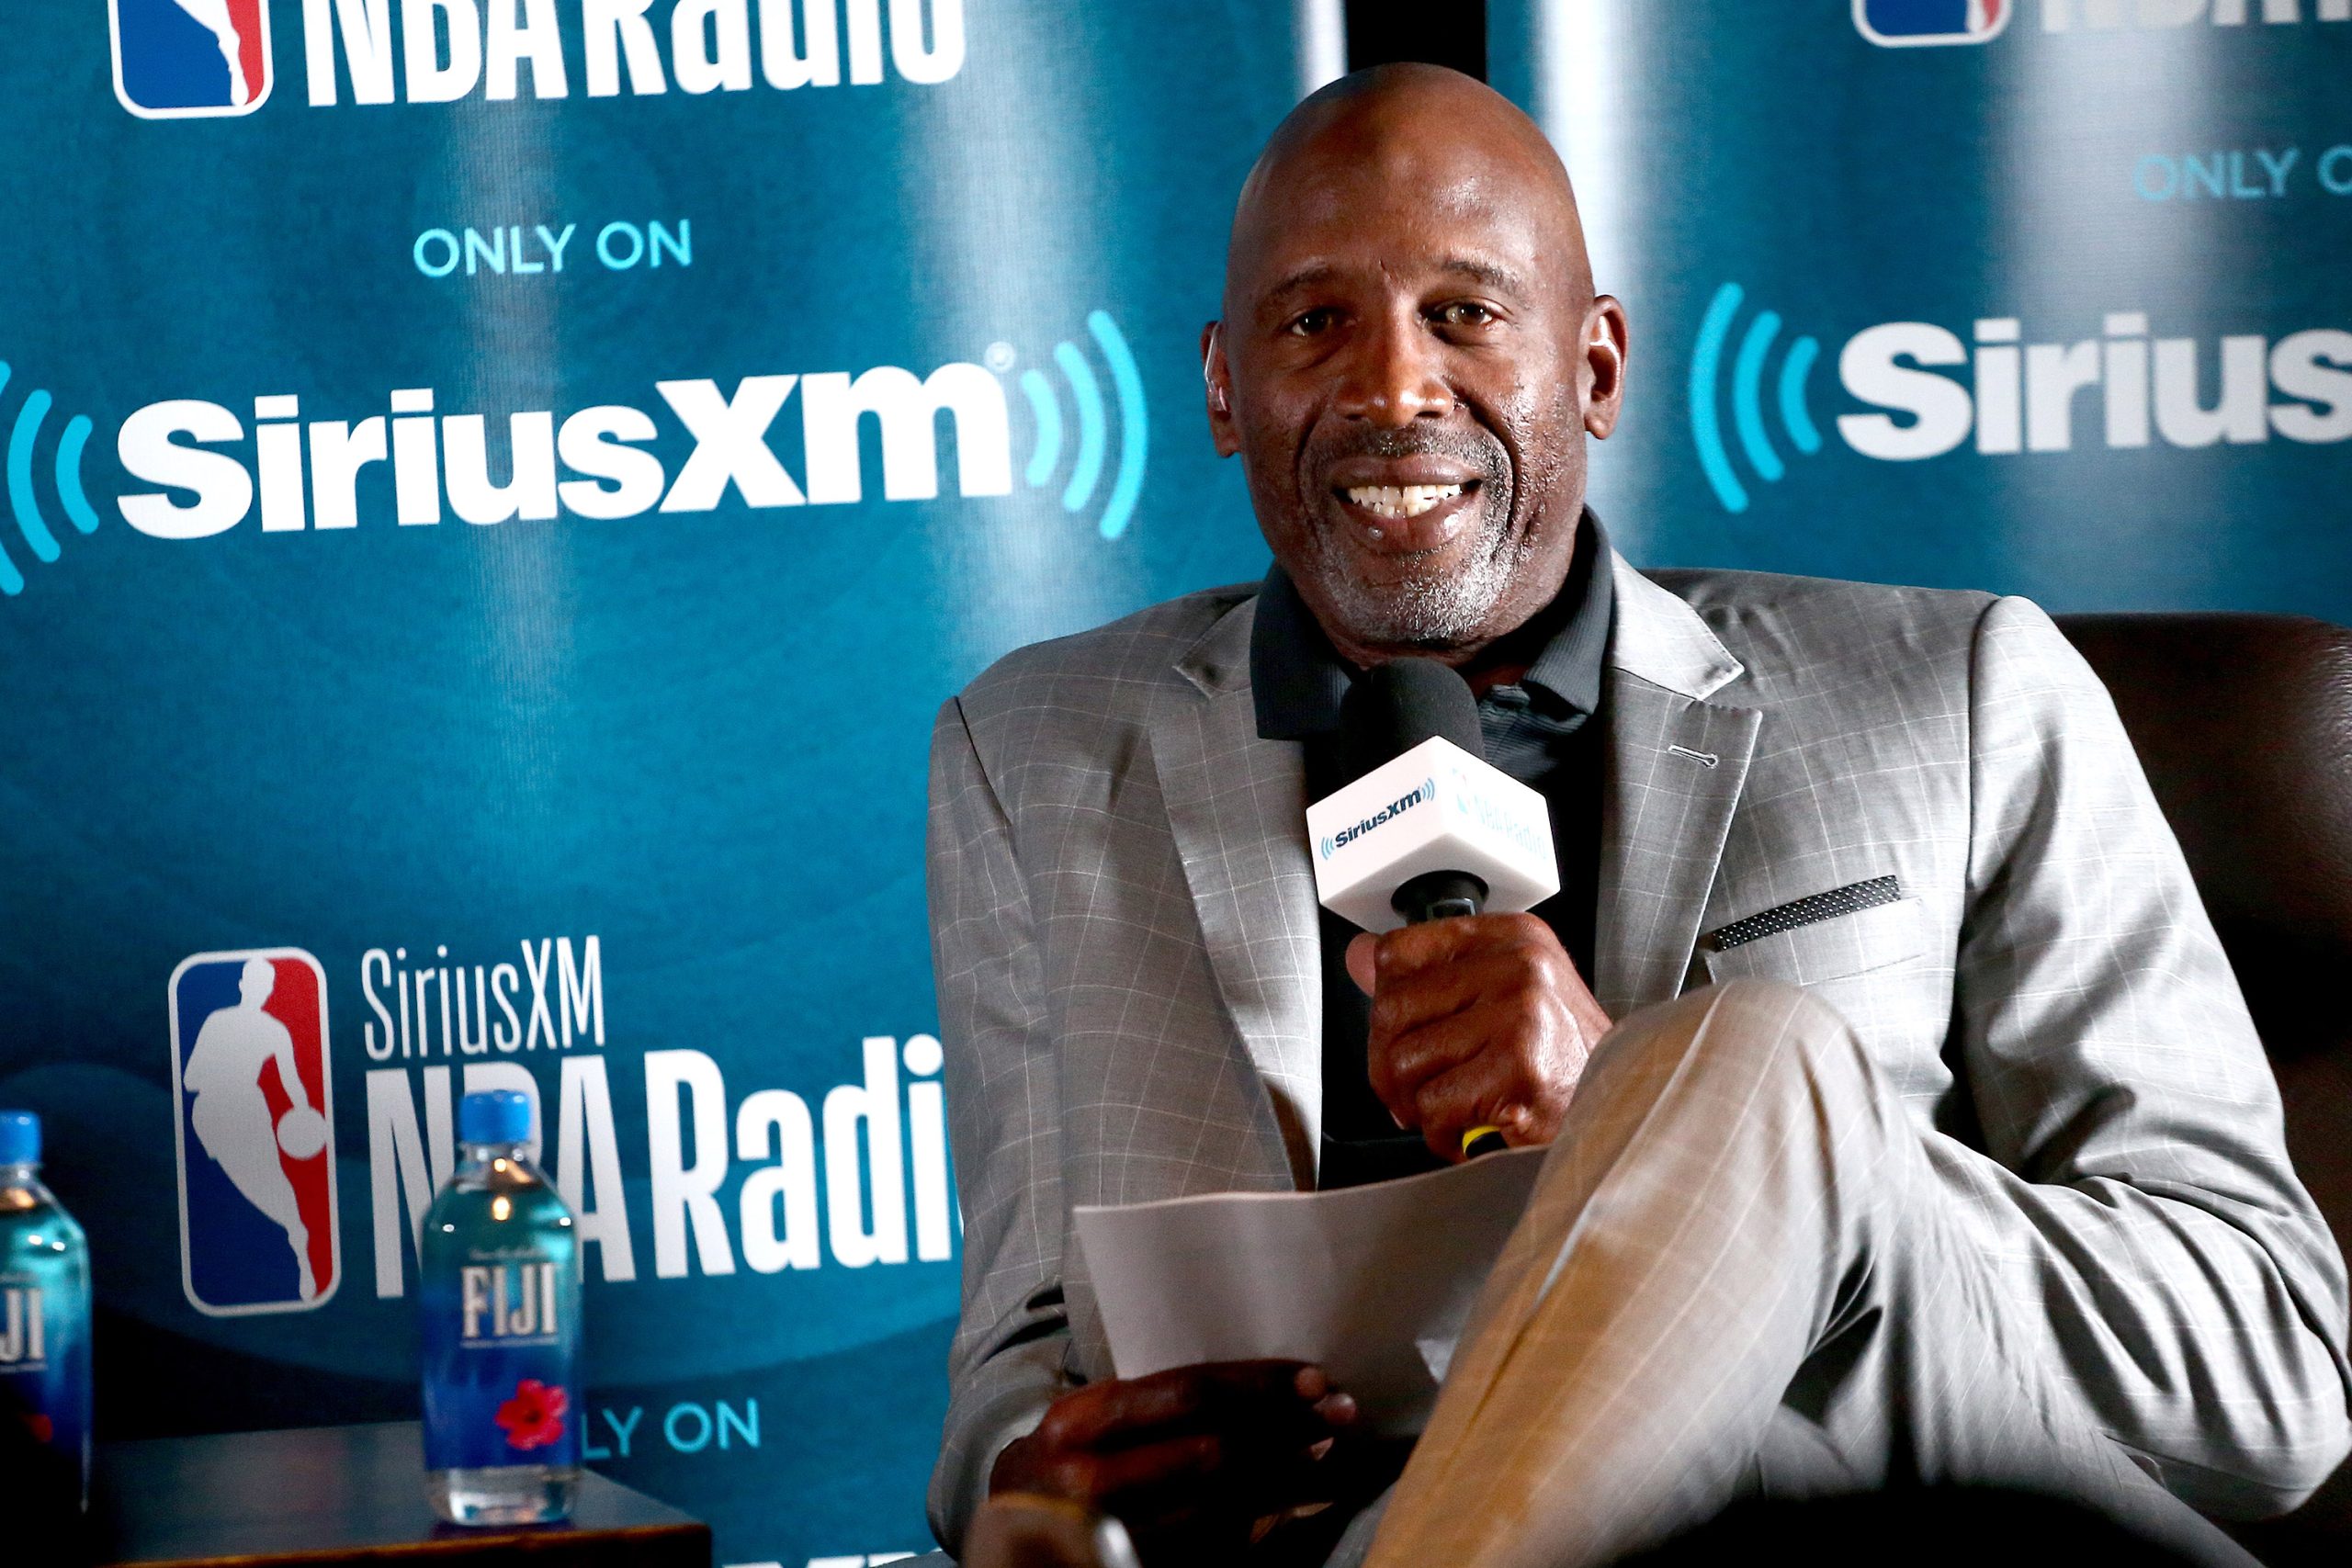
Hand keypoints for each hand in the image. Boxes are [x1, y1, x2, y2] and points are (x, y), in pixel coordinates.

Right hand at [989, 1360, 1357, 1560]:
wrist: (1011, 1535)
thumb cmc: (1064, 1459)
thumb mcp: (1084, 1420)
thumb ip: (1150, 1403)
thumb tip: (1255, 1384)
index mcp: (1078, 1423)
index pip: (1185, 1393)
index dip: (1257, 1385)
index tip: (1312, 1376)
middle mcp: (1091, 1482)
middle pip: (1214, 1450)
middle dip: (1285, 1429)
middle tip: (1339, 1411)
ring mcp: (1113, 1536)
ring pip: (1223, 1504)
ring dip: (1285, 1476)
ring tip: (1323, 1450)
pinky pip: (1212, 1546)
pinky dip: (1258, 1519)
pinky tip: (1288, 1499)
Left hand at [1345, 913, 1609, 1158]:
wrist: (1623, 1116)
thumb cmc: (1564, 1064)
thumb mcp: (1504, 998)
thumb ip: (1431, 977)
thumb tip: (1359, 956)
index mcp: (1512, 938)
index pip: (1399, 951)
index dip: (1388, 1004)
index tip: (1407, 1032)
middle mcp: (1519, 965)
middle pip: (1391, 1010)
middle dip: (1392, 1067)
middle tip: (1419, 1091)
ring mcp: (1521, 1013)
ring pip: (1405, 1061)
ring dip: (1417, 1105)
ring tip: (1452, 1110)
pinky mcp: (1520, 1066)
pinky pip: (1435, 1105)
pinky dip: (1442, 1134)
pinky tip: (1470, 1130)